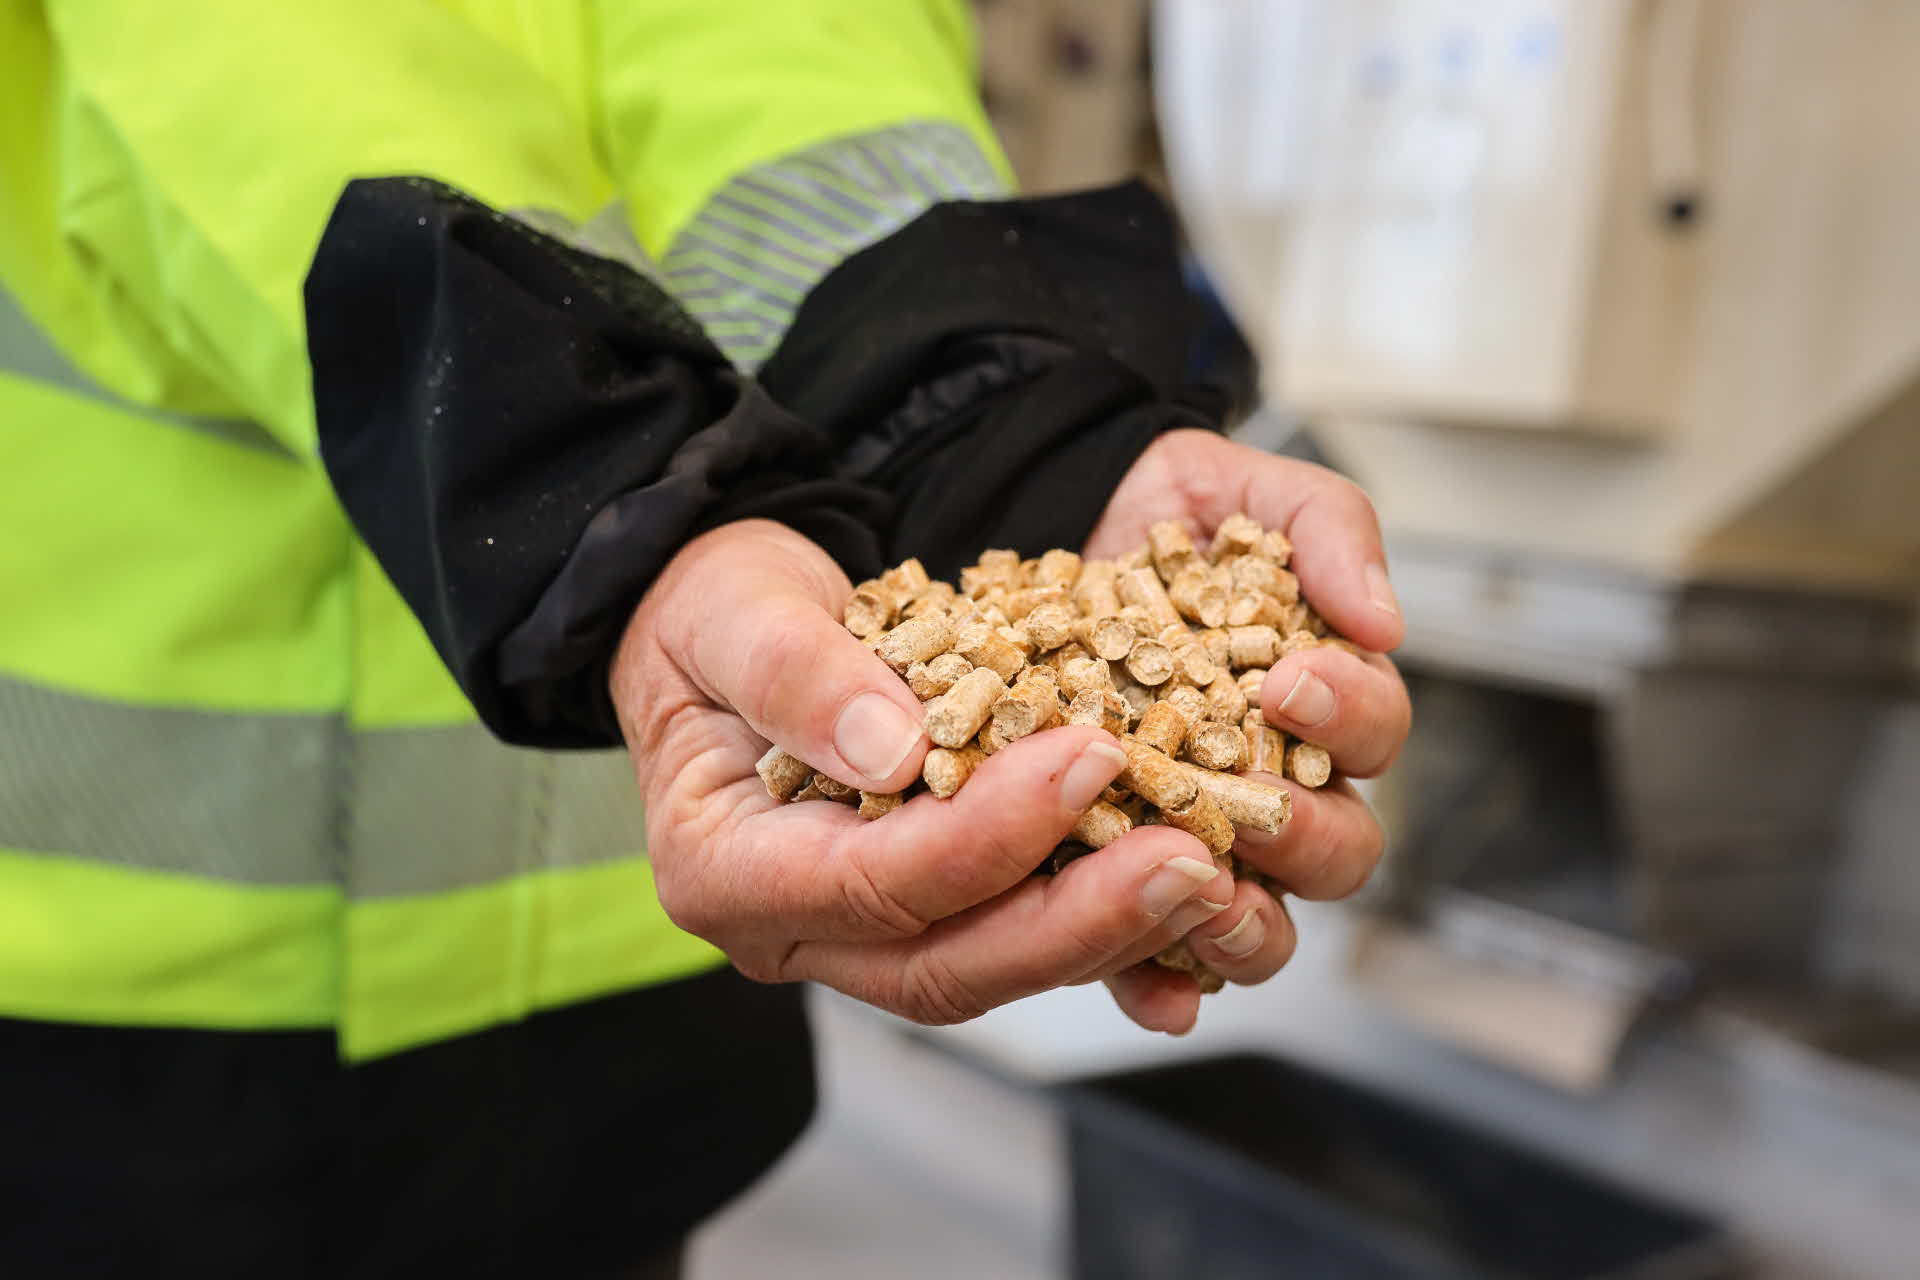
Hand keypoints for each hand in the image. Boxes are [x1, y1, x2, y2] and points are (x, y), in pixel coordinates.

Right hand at [610, 519, 1234, 1025]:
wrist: (729, 622)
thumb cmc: (714, 611)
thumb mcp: (732, 610)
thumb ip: (795, 673)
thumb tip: (894, 751)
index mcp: (726, 869)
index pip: (871, 881)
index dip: (987, 834)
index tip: (1086, 757)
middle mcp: (795, 928)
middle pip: (948, 963)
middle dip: (1076, 920)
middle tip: (1192, 858)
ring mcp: (865, 934)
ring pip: (997, 967)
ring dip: (1112, 931)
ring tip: (1216, 872)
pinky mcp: (932, 912)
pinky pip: (1024, 938)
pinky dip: (1109, 924)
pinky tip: (1196, 897)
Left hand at [1083, 429, 1411, 1033]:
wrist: (1049, 526)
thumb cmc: (1166, 519)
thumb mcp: (1248, 496)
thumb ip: (1326, 532)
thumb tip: (1384, 619)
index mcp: (1321, 706)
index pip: (1373, 733)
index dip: (1347, 717)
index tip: (1292, 681)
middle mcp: (1271, 787)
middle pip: (1335, 851)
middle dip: (1305, 835)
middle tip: (1252, 802)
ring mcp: (1194, 841)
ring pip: (1258, 922)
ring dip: (1246, 926)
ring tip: (1208, 900)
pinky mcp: (1110, 876)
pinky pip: (1150, 954)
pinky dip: (1160, 982)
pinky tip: (1153, 991)